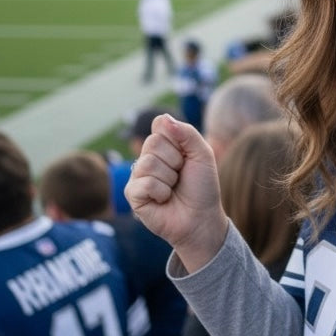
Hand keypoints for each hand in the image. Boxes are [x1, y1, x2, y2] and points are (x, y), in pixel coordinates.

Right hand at [125, 114, 227, 272]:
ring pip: (148, 164)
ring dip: (169, 178)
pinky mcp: (132, 194)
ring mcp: (138, 175)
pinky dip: (160, 192)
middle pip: (152, 143)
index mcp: (164, 144)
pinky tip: (163, 199)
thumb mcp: (202, 154)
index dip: (177, 139)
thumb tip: (163, 118)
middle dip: (175, 161)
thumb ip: (186, 133)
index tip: (187, 155)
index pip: (160, 125)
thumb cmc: (202, 186)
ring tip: (173, 188)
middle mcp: (148, 157)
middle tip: (180, 175)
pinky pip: (144, 184)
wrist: (201, 217)